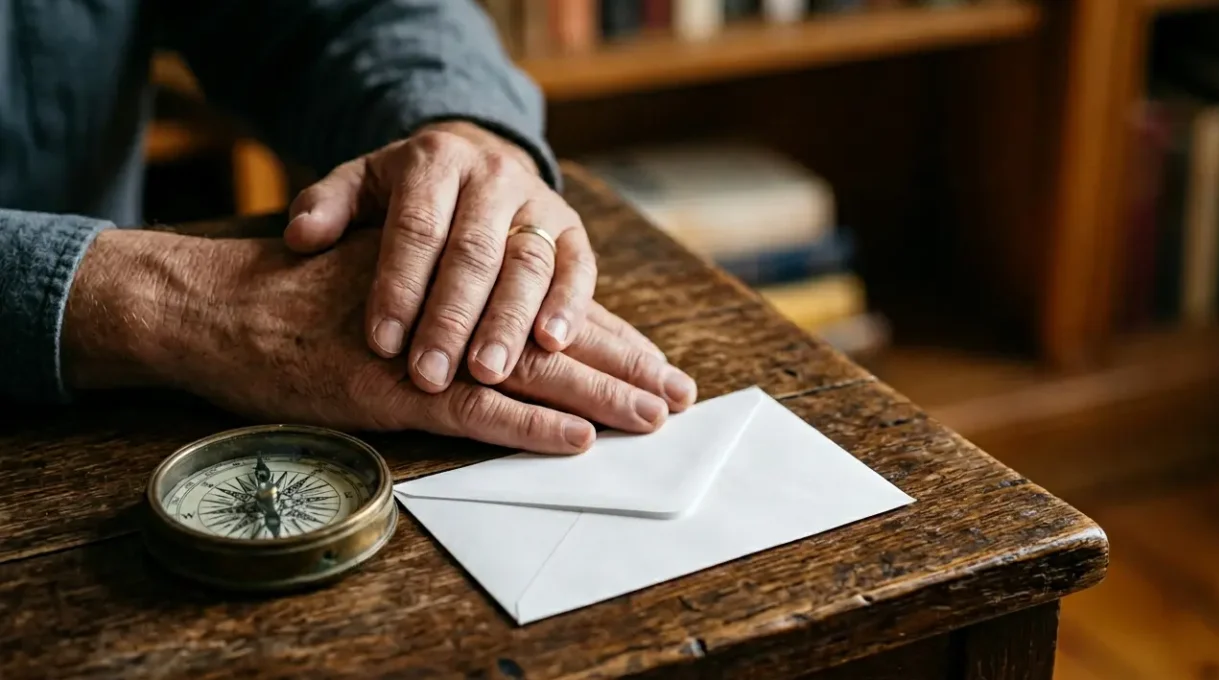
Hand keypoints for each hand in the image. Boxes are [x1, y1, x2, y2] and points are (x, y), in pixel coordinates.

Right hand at [62, 229, 696, 453]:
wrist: (218, 305)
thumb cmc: (299, 298)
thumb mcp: (385, 279)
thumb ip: (446, 299)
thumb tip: (507, 332)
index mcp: (458, 285)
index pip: (551, 310)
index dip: (610, 338)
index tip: (658, 362)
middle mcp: (452, 311)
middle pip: (559, 341)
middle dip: (625, 368)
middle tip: (680, 395)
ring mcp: (425, 351)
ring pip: (531, 376)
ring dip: (598, 398)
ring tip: (653, 417)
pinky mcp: (392, 392)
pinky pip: (474, 414)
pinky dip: (528, 428)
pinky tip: (575, 441)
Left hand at [282, 121, 593, 394]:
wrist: (480, 158)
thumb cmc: (411, 191)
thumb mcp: (361, 183)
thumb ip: (327, 206)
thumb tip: (301, 237)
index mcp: (435, 161)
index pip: (416, 228)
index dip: (399, 286)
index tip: (382, 343)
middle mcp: (493, 176)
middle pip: (474, 251)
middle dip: (451, 317)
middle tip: (430, 373)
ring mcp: (539, 202)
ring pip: (529, 263)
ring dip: (509, 322)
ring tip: (488, 372)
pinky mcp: (574, 229)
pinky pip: (579, 267)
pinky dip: (569, 306)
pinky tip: (553, 344)